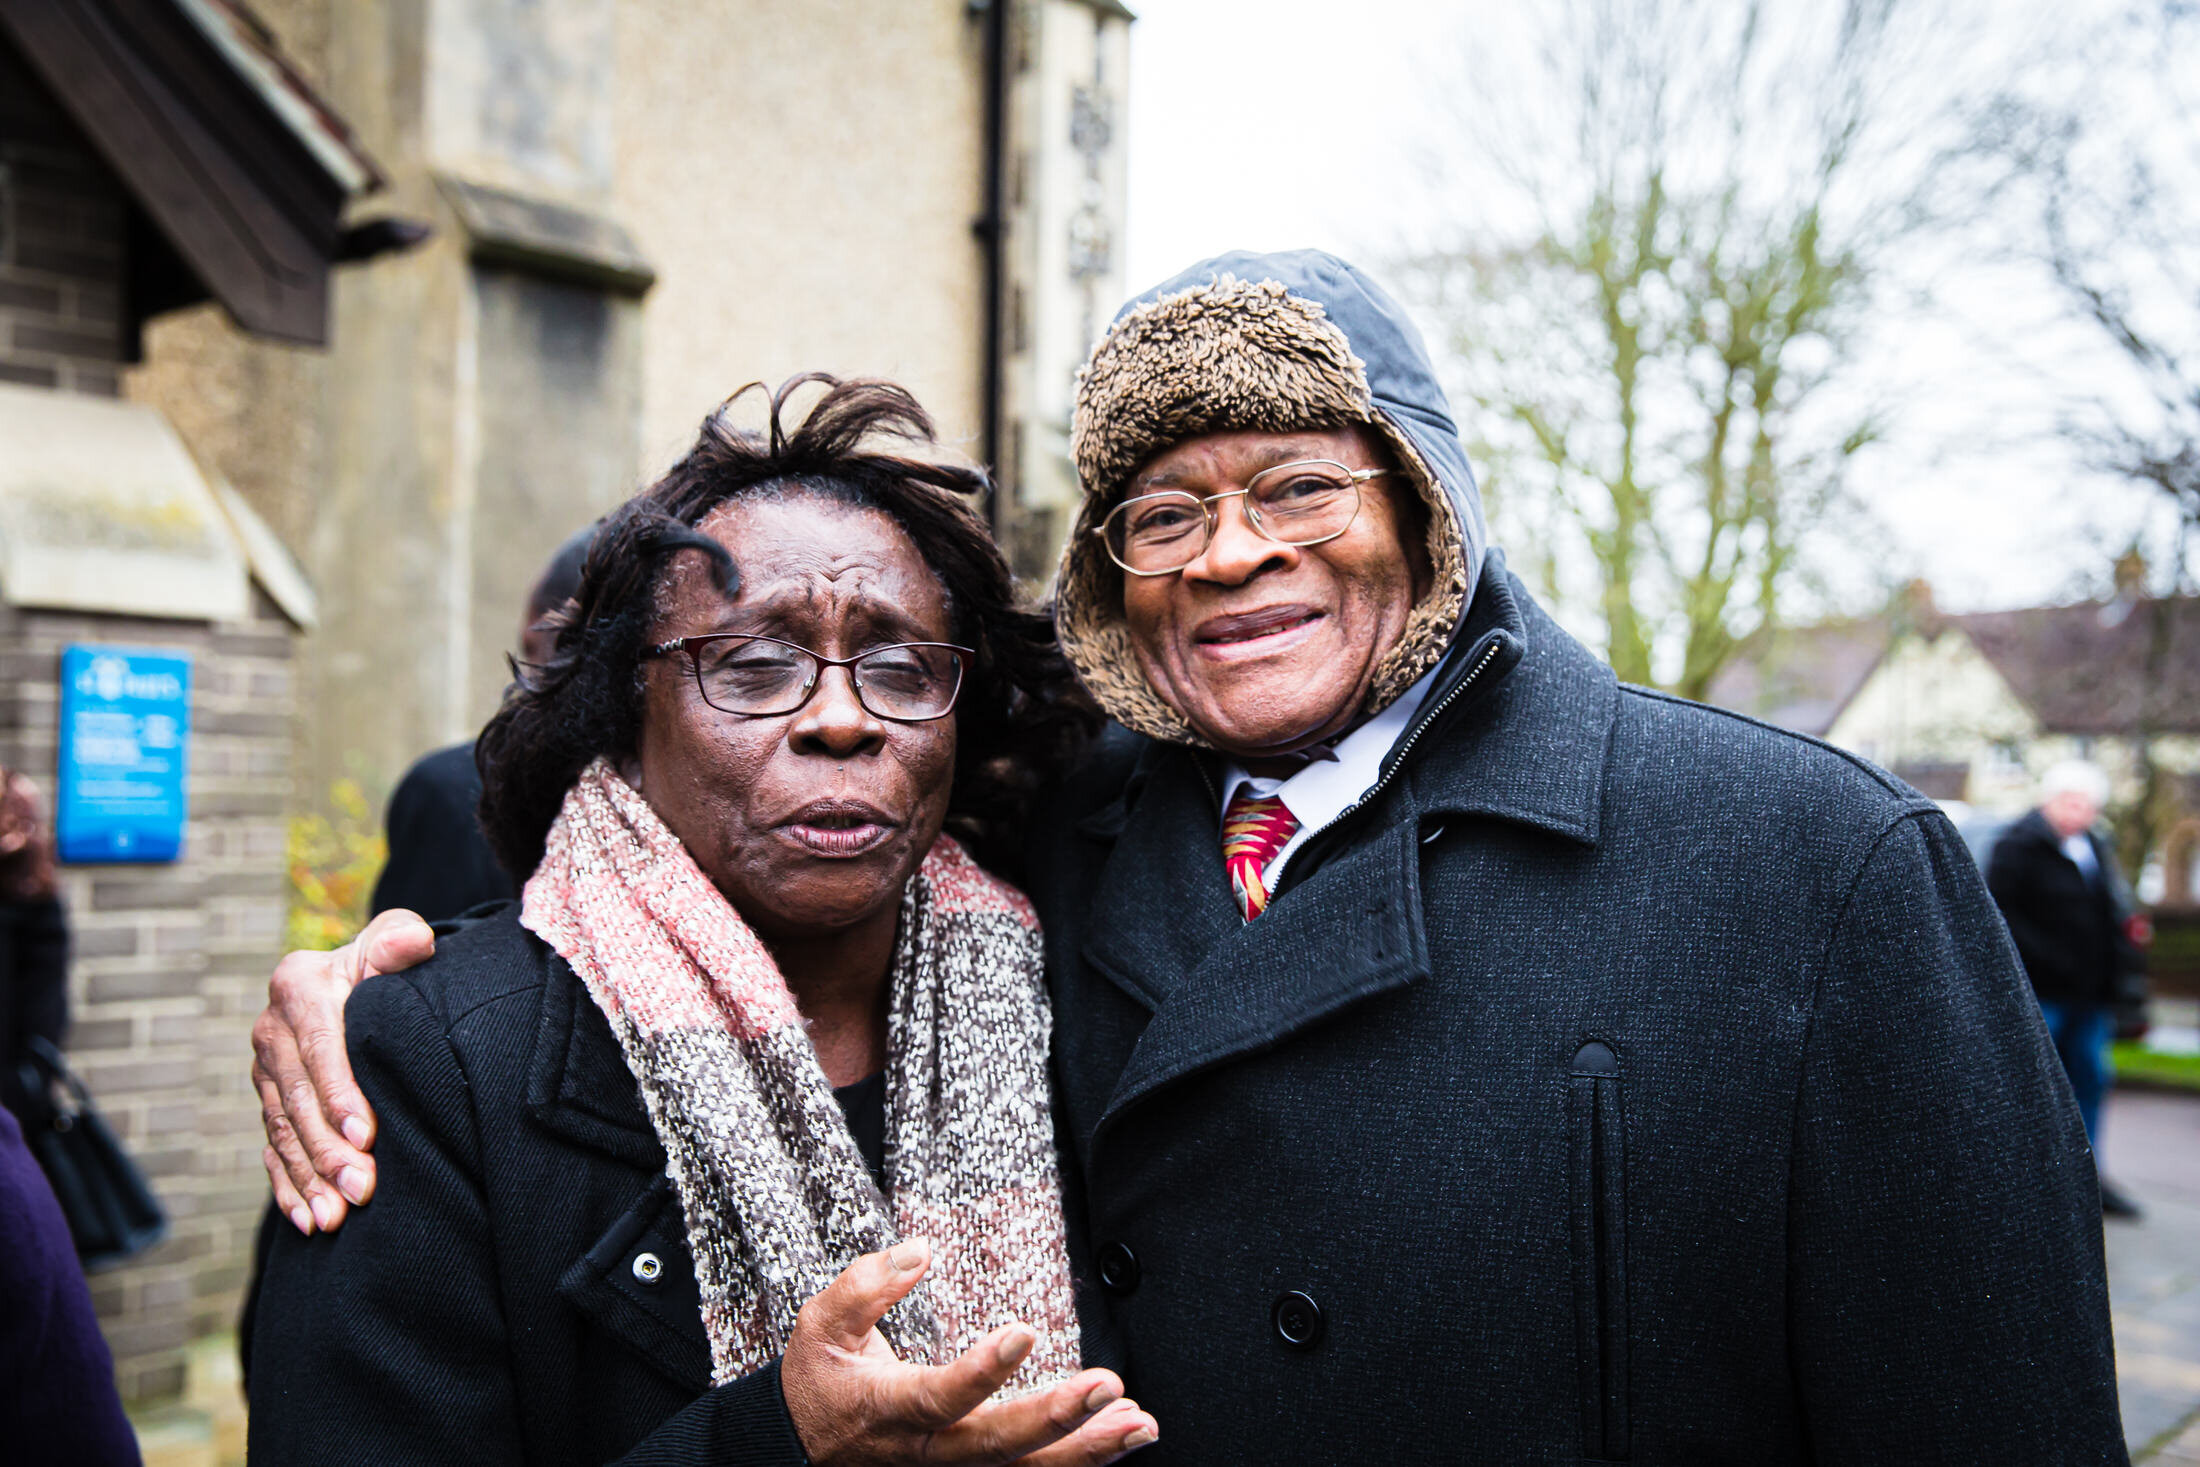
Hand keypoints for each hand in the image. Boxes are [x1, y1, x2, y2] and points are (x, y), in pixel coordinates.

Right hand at [251, 909, 436, 1233]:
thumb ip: (401, 941)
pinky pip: (271, 1150)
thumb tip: (415, 942)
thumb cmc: (386, 959)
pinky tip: (307, 1220)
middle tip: (361, 1189)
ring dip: (307, 1178)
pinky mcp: (267, 1102)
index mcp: (298, 987)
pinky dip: (287, 1188)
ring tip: (334, 1218)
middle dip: (327, 1150)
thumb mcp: (393, 940)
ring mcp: (264, 1071)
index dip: (340, 1093)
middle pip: (297, 1099)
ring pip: (282, 1132)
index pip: (319, 1048)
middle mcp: (271, 1031)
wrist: (359, 977)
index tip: (366, 1135)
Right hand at [784, 1241, 1158, 1464]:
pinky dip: (1081, 1458)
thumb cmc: (819, 1380)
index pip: (941, 1398)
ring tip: (1139, 1422)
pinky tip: (1123, 1432)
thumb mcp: (820, 1326)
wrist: (802, 1447)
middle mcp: (929, 1450)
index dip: (983, 1372)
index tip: (1025, 1331)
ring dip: (1088, 1449)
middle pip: (998, 1448)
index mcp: (891, 1408)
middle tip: (1109, 1385)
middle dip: (1057, 1419)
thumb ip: (866, 1287)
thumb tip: (920, 1250)